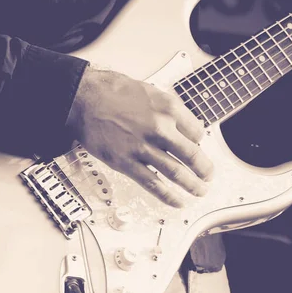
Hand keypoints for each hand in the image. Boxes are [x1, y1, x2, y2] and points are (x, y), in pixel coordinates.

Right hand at [67, 66, 213, 207]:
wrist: (83, 99)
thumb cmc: (112, 91)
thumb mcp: (150, 91)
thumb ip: (167, 109)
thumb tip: (182, 124)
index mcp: (168, 108)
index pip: (197, 131)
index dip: (200, 142)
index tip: (198, 147)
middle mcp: (160, 128)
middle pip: (192, 155)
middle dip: (204, 169)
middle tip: (208, 175)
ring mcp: (143, 147)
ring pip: (176, 173)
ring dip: (192, 185)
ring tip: (200, 191)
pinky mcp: (127, 162)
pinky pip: (153, 184)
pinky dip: (168, 196)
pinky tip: (177, 202)